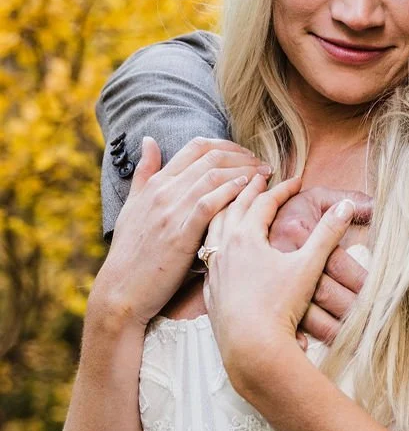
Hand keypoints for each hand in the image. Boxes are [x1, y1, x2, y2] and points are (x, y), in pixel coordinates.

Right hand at [92, 136, 270, 326]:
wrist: (121, 290)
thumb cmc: (130, 252)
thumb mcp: (132, 206)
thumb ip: (144, 173)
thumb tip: (148, 140)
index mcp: (156, 184)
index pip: (196, 148)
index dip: (227, 146)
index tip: (246, 155)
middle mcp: (163, 192)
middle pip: (210, 158)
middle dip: (242, 157)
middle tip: (262, 165)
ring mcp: (171, 213)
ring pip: (213, 177)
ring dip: (244, 172)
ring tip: (264, 175)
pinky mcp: (180, 235)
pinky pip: (208, 205)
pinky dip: (229, 193)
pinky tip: (247, 191)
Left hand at [202, 175, 354, 388]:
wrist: (251, 349)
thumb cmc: (279, 307)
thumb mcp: (308, 266)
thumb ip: (327, 234)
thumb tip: (346, 205)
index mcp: (246, 236)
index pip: (264, 201)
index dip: (282, 188)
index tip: (296, 180)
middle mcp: (224, 248)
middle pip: (233, 207)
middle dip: (248, 189)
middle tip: (258, 177)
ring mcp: (214, 269)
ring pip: (214, 229)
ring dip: (225, 210)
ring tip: (233, 202)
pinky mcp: (210, 291)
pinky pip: (207, 255)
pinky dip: (214, 240)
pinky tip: (220, 247)